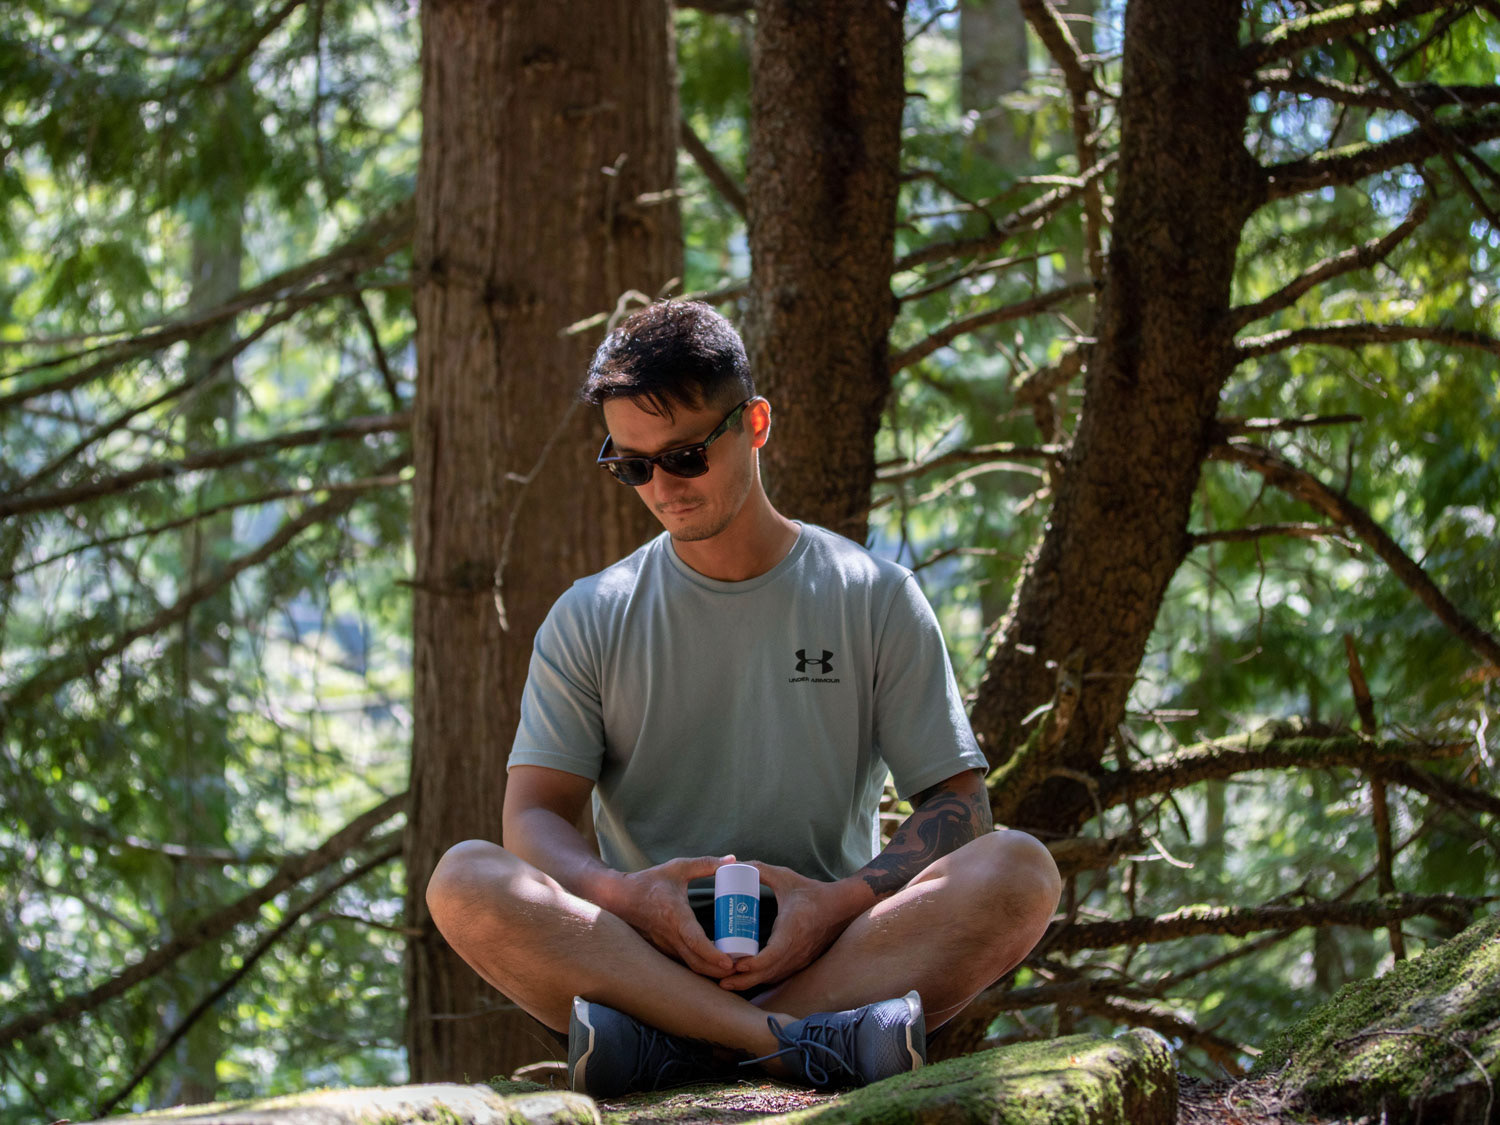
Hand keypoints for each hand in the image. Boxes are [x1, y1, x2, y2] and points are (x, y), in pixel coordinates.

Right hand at [607, 855, 736, 977]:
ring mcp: (665, 945)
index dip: (712, 954)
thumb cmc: (650, 881)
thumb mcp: (679, 867)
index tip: (730, 962)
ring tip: (733, 967)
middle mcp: (669, 935)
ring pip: (690, 966)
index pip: (695, 941)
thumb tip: (734, 860)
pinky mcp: (664, 949)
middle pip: (695, 963)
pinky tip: (716, 963)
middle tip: (741, 967)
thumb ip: (706, 863)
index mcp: (675, 916)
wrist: (620, 896)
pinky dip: (700, 966)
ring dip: (710, 971)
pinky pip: (684, 963)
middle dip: (718, 970)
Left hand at [718, 862, 869, 991]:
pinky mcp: (802, 962)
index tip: (734, 965)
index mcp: (793, 930)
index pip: (772, 956)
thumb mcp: (785, 877)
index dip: (752, 964)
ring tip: (728, 982)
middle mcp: (797, 950)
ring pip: (773, 978)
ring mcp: (801, 959)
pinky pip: (780, 975)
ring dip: (751, 982)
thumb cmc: (812, 891)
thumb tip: (734, 864)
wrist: (842, 906)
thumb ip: (760, 869)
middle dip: (743, 980)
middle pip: (768, 973)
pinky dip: (763, 979)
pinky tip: (748, 978)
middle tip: (721, 981)